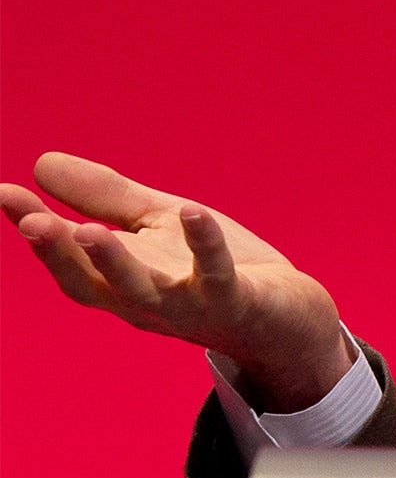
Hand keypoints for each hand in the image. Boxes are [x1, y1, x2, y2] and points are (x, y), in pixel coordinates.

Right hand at [1, 152, 355, 410]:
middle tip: (30, 223)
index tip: (2, 193)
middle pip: (91, 285)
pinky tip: (191, 212)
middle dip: (59, 254)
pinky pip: (217, 276)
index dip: (33, 228)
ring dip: (115, 262)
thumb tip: (39, 162)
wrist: (285, 316)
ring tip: (87, 230)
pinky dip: (204, 245)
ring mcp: (190, 307)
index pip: (66, 259)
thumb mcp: (153, 226)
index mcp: (120, 283)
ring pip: (143, 291)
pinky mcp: (236, 302)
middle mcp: (146, 303)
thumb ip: (102, 199)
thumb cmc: (214, 270)